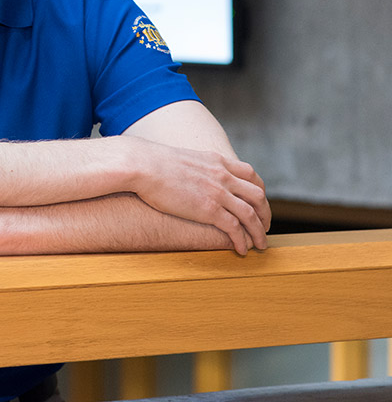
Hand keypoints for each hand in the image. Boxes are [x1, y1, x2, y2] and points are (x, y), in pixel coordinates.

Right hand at [129, 139, 270, 255]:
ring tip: (260, 244)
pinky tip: (241, 249)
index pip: (251, 175)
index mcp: (217, 161)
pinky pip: (235, 228)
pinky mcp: (209, 209)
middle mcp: (223, 175)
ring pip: (251, 215)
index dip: (259, 191)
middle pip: (258, 196)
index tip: (259, 203)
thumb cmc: (151, 162)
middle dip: (265, 214)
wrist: (141, 165)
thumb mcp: (182, 158)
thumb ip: (195, 167)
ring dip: (259, 232)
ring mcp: (218, 192)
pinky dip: (242, 240)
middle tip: (264, 227)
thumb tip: (189, 176)